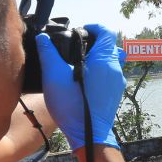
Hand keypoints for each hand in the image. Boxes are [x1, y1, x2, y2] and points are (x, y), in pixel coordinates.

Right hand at [35, 24, 124, 149]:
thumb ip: (48, 54)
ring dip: (97, 57)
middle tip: (76, 47)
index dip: (93, 27)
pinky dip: (100, 70)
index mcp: (104, 60)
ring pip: (111, 61)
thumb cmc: (71, 105)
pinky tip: (84, 79)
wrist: (88, 134)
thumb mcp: (54, 76)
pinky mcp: (116, 93)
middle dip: (94, 42)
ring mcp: (118, 82)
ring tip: (78, 63)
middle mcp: (115, 69)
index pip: (106, 32)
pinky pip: (111, 74)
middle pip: (109, 46)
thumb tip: (43, 38)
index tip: (80, 31)